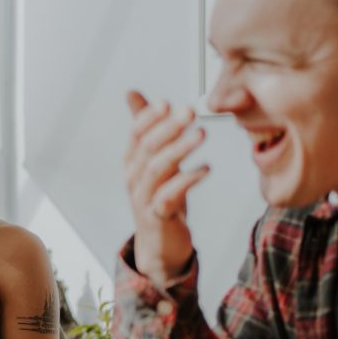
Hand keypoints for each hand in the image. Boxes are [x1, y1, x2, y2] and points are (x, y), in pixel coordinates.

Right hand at [124, 91, 209, 284]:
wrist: (160, 243)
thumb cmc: (159, 198)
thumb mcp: (154, 160)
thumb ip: (147, 128)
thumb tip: (134, 94)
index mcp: (132, 162)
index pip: (135, 134)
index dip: (149, 118)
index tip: (167, 104)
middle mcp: (134, 178)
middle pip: (146, 148)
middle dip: (168, 128)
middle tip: (189, 113)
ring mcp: (143, 197)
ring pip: (157, 169)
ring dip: (179, 150)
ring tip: (201, 135)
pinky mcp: (158, 216)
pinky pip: (169, 196)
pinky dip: (187, 180)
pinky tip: (205, 169)